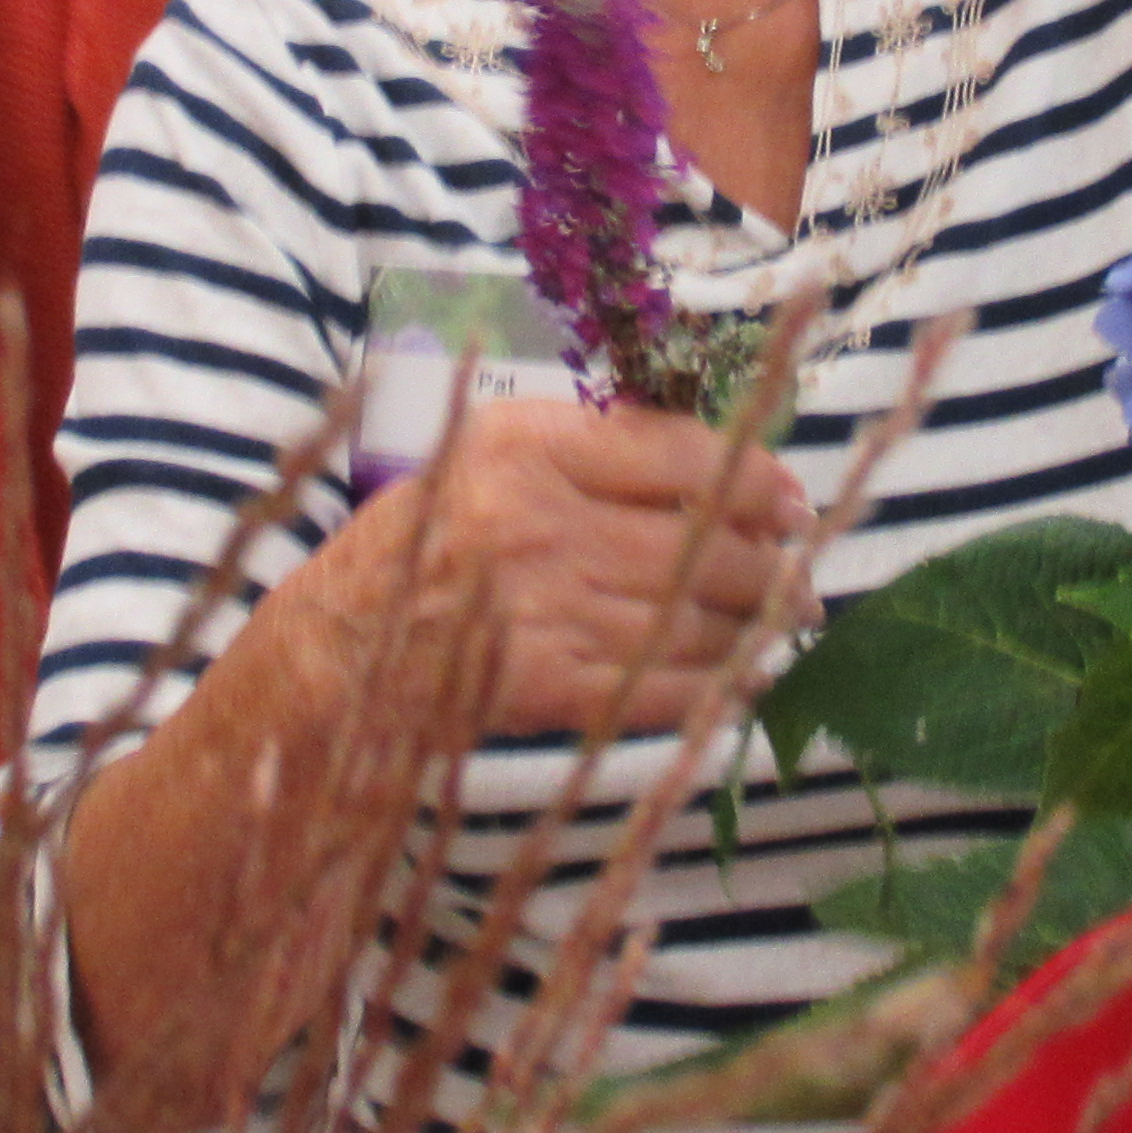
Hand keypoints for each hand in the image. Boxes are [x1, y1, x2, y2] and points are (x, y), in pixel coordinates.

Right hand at [339, 397, 816, 739]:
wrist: (332, 659)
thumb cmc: (408, 551)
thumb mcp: (478, 461)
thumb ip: (583, 450)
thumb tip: (712, 463)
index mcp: (523, 445)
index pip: (679, 452)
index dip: (755, 479)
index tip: (788, 500)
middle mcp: (540, 519)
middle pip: (701, 541)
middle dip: (770, 565)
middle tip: (799, 577)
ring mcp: (548, 608)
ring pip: (694, 618)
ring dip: (753, 627)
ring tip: (780, 624)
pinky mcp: (549, 687)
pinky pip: (664, 687)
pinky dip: (717, 688)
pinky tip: (743, 681)